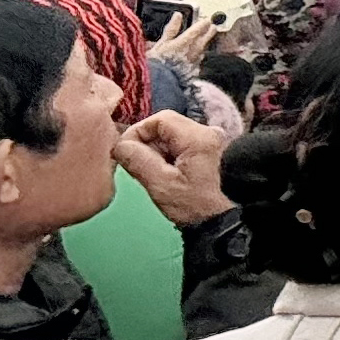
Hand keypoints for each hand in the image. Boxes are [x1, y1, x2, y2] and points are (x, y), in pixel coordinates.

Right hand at [116, 110, 234, 227]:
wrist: (219, 220)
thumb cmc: (192, 204)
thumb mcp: (160, 184)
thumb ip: (138, 160)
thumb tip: (120, 144)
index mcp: (198, 137)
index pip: (159, 119)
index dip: (138, 132)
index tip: (126, 152)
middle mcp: (207, 132)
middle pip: (165, 126)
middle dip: (146, 143)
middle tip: (139, 166)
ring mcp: (209, 140)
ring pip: (170, 135)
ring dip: (156, 151)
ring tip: (153, 172)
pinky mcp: (207, 150)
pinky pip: (179, 144)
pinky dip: (166, 155)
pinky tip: (165, 173)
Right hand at [148, 13, 218, 69]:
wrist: (160, 82)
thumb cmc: (157, 62)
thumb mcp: (161, 43)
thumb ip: (171, 29)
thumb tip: (178, 15)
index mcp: (185, 42)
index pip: (198, 29)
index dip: (203, 23)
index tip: (207, 19)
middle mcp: (193, 51)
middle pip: (205, 39)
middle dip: (209, 32)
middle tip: (213, 26)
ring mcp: (195, 61)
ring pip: (203, 49)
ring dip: (204, 43)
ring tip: (205, 39)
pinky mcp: (194, 70)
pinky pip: (199, 60)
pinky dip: (198, 55)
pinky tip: (197, 55)